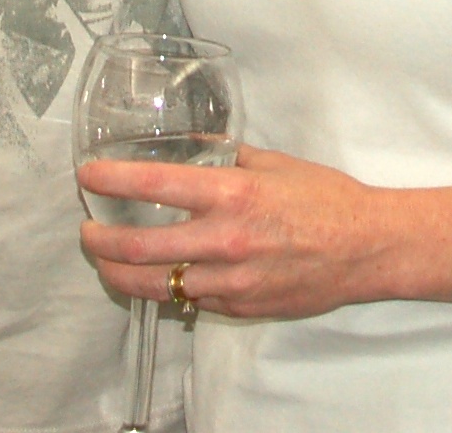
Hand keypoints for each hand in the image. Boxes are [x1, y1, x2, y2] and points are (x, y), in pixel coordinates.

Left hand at [79, 142, 392, 320]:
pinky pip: (190, 300)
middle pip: (141, 246)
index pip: (155, 184)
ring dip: (121, 272)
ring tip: (106, 259)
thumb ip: (226, 157)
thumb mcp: (272, 163)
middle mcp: (224, 239)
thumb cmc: (323, 199)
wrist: (365, 248)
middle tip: (87, 229)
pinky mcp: (239, 307)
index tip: (89, 175)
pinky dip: (166, 288)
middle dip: (102, 240)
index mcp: (231, 194)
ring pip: (157, 284)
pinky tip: (155, 277)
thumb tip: (195, 145)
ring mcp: (230, 280)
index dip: (113, 179)